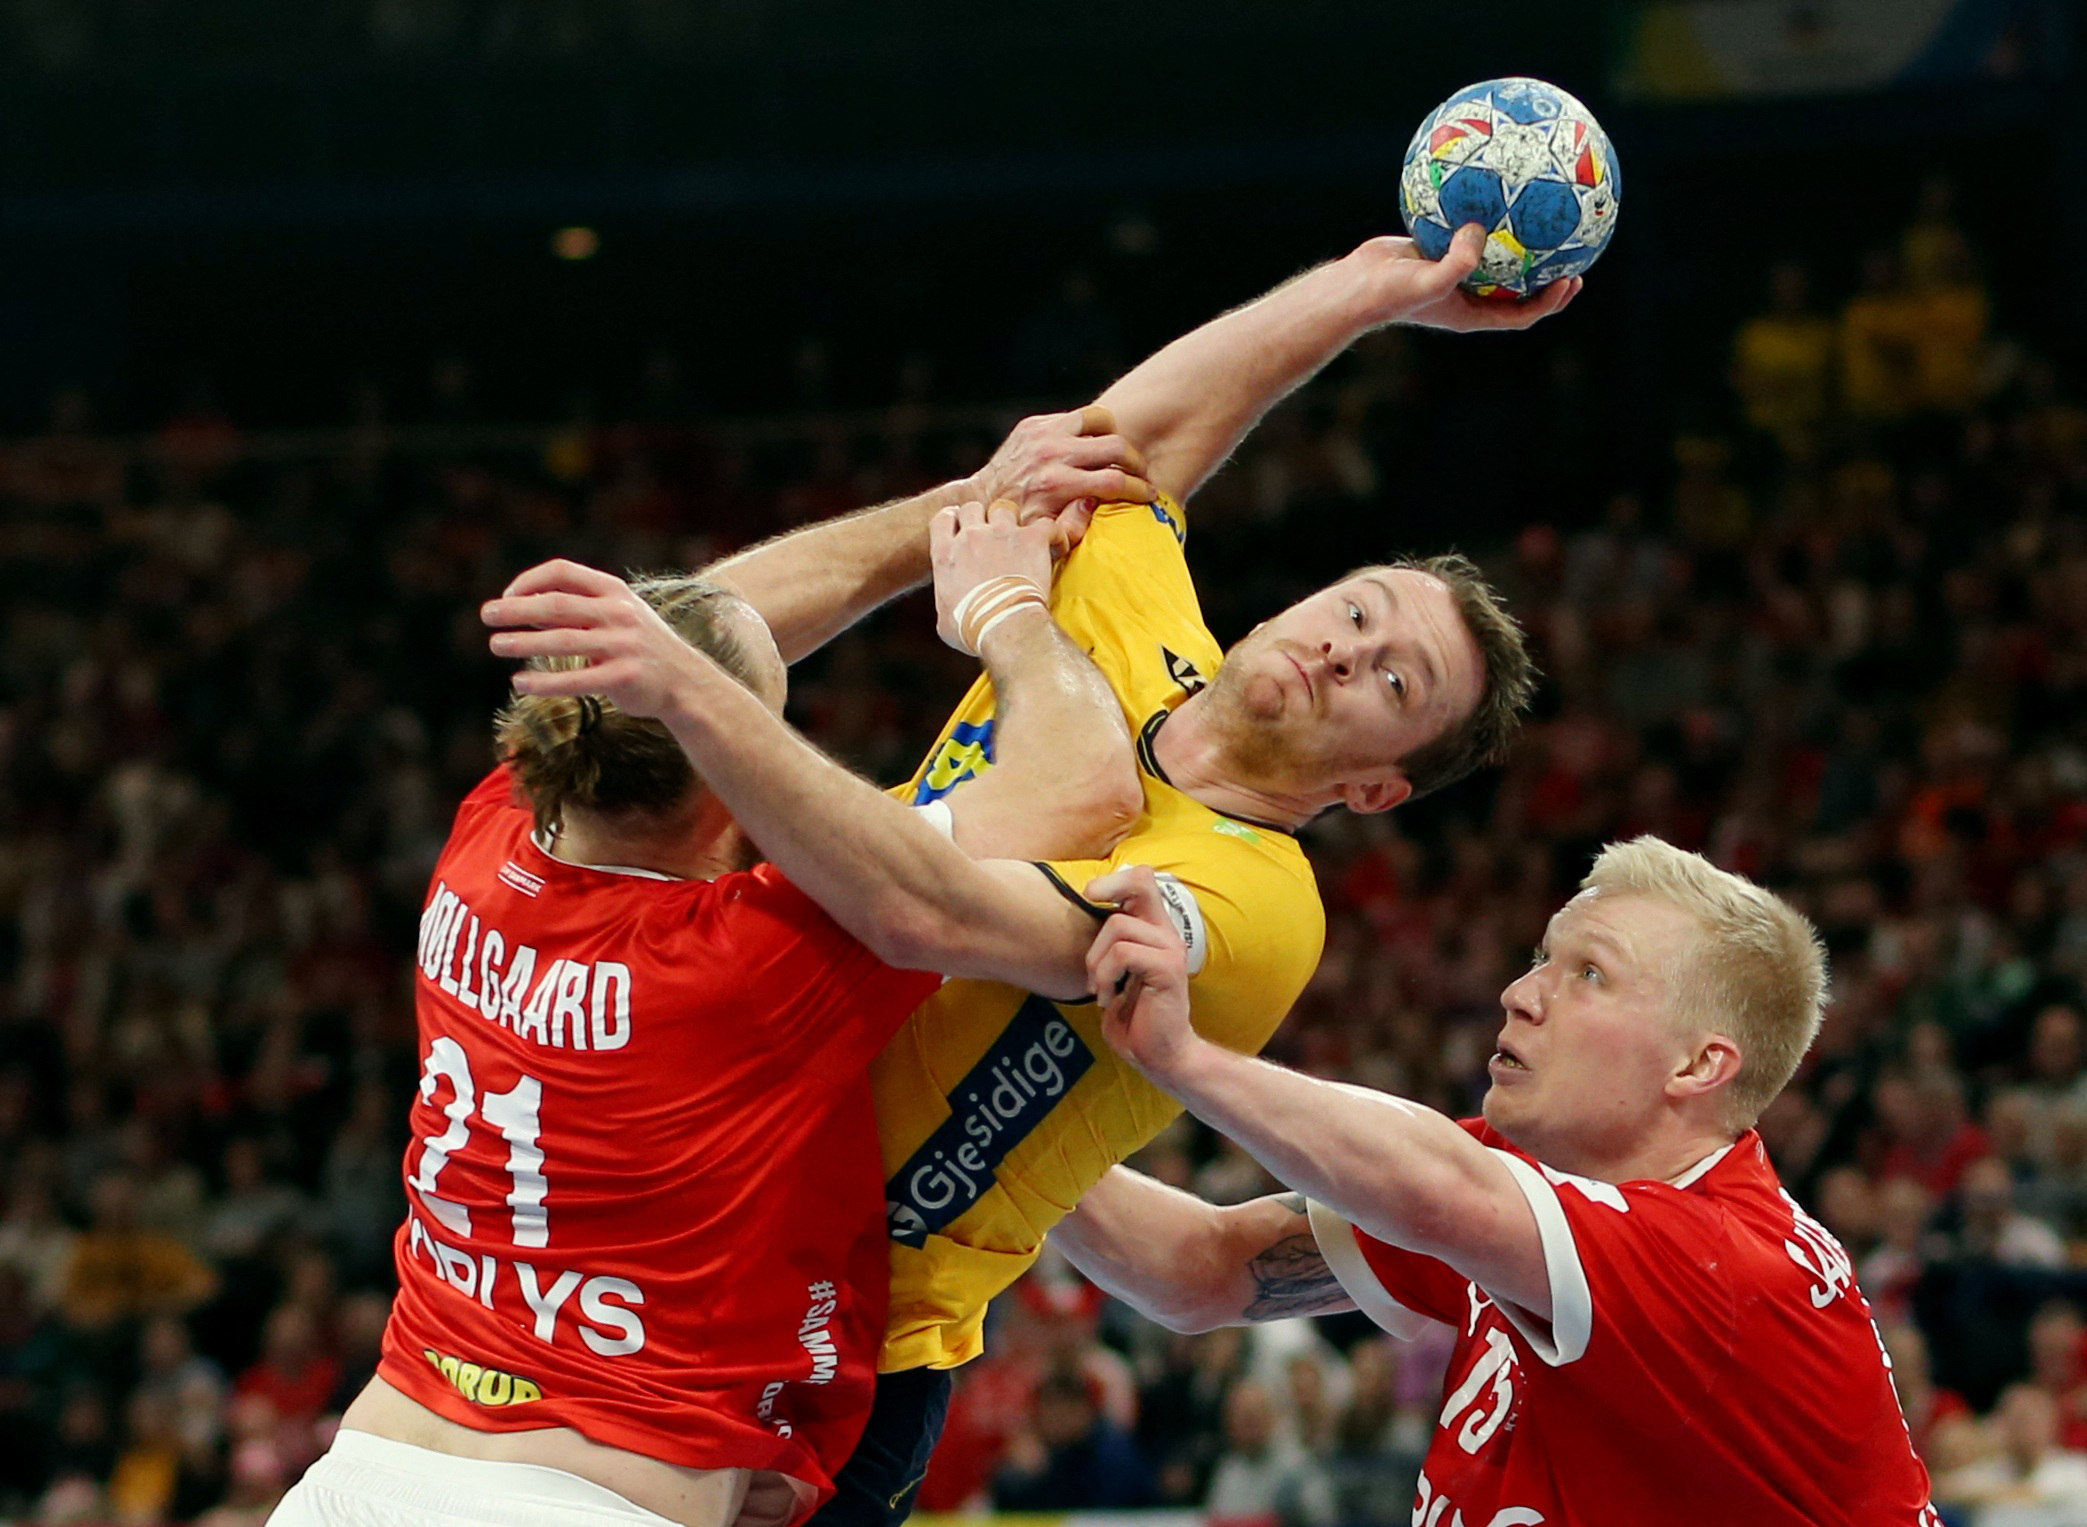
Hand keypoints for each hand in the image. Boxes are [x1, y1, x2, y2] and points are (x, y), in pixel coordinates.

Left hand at [481, 559, 706, 718]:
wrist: (686, 682)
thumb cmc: (639, 646)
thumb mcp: (613, 618)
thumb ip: (572, 611)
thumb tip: (522, 608)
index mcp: (614, 591)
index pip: (563, 571)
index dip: (529, 581)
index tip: (507, 596)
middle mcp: (619, 613)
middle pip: (557, 604)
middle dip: (516, 609)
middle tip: (486, 616)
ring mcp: (624, 645)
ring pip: (562, 641)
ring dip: (523, 642)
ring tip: (496, 645)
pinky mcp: (624, 677)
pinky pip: (575, 679)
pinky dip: (544, 682)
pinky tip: (521, 682)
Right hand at [931, 499, 1053, 653]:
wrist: (1003, 626)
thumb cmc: (973, 630)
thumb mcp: (945, 621)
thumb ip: (947, 603)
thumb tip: (951, 611)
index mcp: (946, 554)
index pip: (944, 519)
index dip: (955, 520)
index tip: (963, 529)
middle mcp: (971, 536)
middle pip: (973, 508)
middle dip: (983, 517)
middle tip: (994, 536)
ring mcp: (1001, 533)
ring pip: (1005, 509)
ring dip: (1014, 522)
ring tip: (1023, 541)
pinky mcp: (1031, 538)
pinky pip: (1046, 525)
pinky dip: (1054, 535)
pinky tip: (1056, 547)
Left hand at [964, 404, 1155, 553]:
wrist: (981, 497)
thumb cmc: (1019, 522)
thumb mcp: (1045, 536)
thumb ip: (1074, 526)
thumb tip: (1095, 505)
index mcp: (1057, 485)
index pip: (1114, 482)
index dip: (1140, 490)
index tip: (1150, 495)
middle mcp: (1052, 454)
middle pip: (1115, 446)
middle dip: (1135, 461)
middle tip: (1139, 474)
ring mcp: (1043, 434)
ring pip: (1099, 419)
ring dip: (1113, 435)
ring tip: (1116, 454)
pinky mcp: (1034, 424)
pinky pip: (1076, 417)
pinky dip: (1089, 430)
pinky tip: (1088, 447)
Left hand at [1085, 865, 1199, 1081]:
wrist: (1161, 1056)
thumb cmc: (1136, 1018)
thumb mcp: (1116, 974)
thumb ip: (1110, 946)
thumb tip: (1082, 923)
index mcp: (1154, 931)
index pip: (1143, 880)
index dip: (1115, 879)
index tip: (1092, 896)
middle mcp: (1165, 934)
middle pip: (1142, 881)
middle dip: (1108, 887)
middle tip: (1089, 901)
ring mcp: (1169, 949)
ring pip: (1117, 926)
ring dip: (1096, 960)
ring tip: (1099, 987)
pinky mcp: (1168, 969)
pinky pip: (1123, 954)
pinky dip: (1105, 976)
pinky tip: (1108, 998)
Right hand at [1348, 226, 1581, 332]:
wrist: (1355, 286)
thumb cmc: (1389, 293)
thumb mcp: (1428, 280)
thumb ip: (1458, 262)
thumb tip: (1479, 230)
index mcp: (1472, 311)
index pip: (1521, 314)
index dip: (1549, 301)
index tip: (1569, 280)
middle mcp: (1468, 294)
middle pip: (1517, 289)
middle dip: (1545, 275)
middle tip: (1572, 255)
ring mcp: (1454, 272)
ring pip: (1495, 259)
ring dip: (1518, 244)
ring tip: (1542, 220)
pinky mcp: (1439, 250)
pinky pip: (1468, 234)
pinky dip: (1481, 219)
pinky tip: (1491, 194)